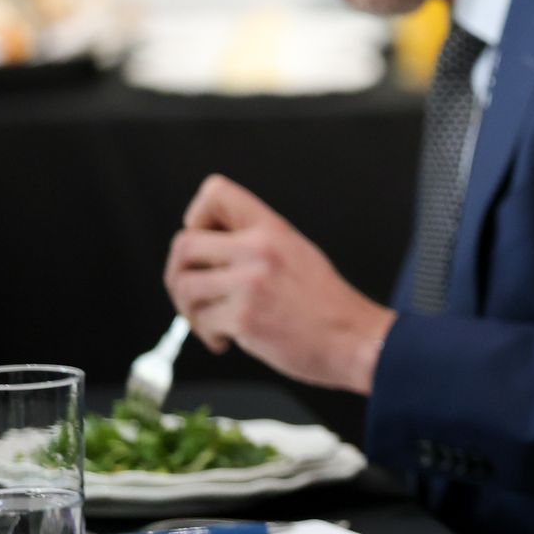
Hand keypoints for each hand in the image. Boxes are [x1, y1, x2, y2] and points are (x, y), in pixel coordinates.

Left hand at [162, 174, 395, 393]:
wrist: (355, 340)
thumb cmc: (327, 305)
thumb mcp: (297, 253)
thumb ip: (256, 244)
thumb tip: (208, 247)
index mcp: (272, 229)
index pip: (215, 193)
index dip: (197, 218)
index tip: (205, 244)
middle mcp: (259, 250)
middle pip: (184, 244)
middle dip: (178, 274)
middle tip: (193, 295)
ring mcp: (250, 284)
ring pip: (184, 286)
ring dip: (189, 310)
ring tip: (211, 321)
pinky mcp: (244, 318)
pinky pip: (201, 322)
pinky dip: (208, 335)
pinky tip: (228, 340)